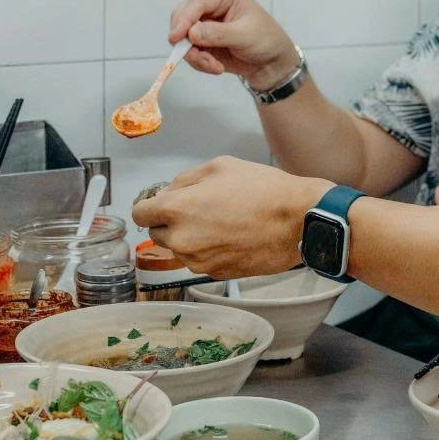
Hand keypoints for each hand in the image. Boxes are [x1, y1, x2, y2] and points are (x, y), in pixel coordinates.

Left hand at [132, 156, 329, 277]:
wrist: (298, 222)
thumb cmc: (264, 191)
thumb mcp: (219, 166)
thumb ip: (184, 179)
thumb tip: (168, 192)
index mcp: (177, 210)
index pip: (140, 213)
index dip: (150, 205)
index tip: (160, 203)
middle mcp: (182, 240)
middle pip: (157, 233)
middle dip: (170, 221)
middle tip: (197, 208)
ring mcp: (199, 261)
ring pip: (179, 249)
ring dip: (189, 237)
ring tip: (219, 221)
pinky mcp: (216, 273)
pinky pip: (200, 261)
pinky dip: (208, 250)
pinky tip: (230, 235)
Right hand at [168, 0, 300, 91]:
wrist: (271, 62)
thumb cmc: (266, 40)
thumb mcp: (245, 35)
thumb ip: (218, 33)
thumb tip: (192, 33)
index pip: (197, 3)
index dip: (184, 19)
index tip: (176, 37)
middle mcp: (210, 6)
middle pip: (181, 17)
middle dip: (186, 40)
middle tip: (197, 57)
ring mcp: (204, 24)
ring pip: (182, 38)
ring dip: (195, 56)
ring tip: (214, 65)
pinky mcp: (201, 41)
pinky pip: (188, 52)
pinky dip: (199, 62)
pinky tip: (216, 66)